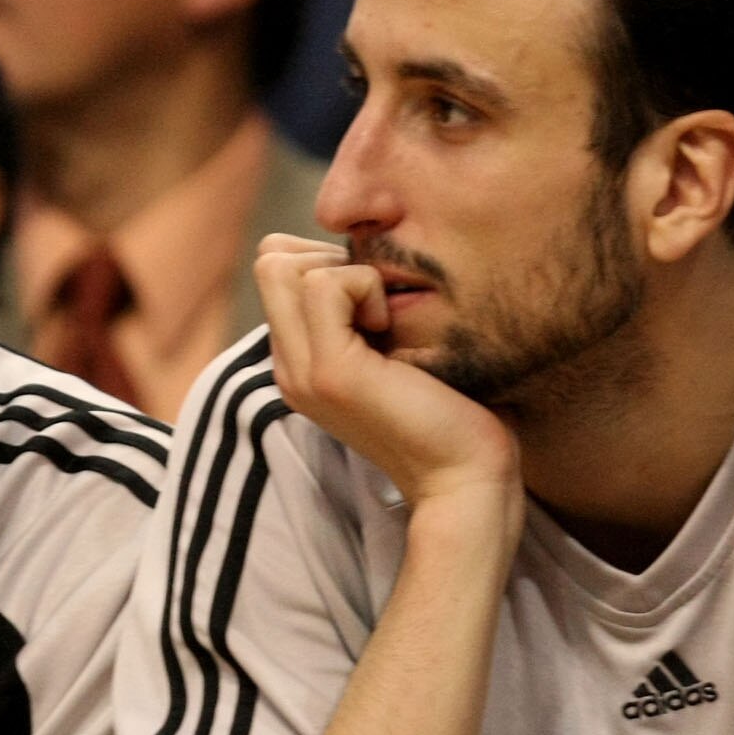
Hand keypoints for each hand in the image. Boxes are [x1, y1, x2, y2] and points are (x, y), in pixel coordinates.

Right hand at [254, 234, 521, 537]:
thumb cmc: (447, 412)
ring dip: (347, 273)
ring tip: (383, 320)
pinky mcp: (329, 371)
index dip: (324, 262)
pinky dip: (364, 285)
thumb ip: (360, 316)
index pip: (274, 270)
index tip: (373, 299)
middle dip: (328, 258)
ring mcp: (302, 371)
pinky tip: (390, 327)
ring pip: (282, 267)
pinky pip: (324, 286)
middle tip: (377, 304)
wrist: (464, 476)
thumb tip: (360, 258)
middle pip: (269, 262)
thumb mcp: (390, 352)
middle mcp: (289, 366)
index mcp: (298, 362)